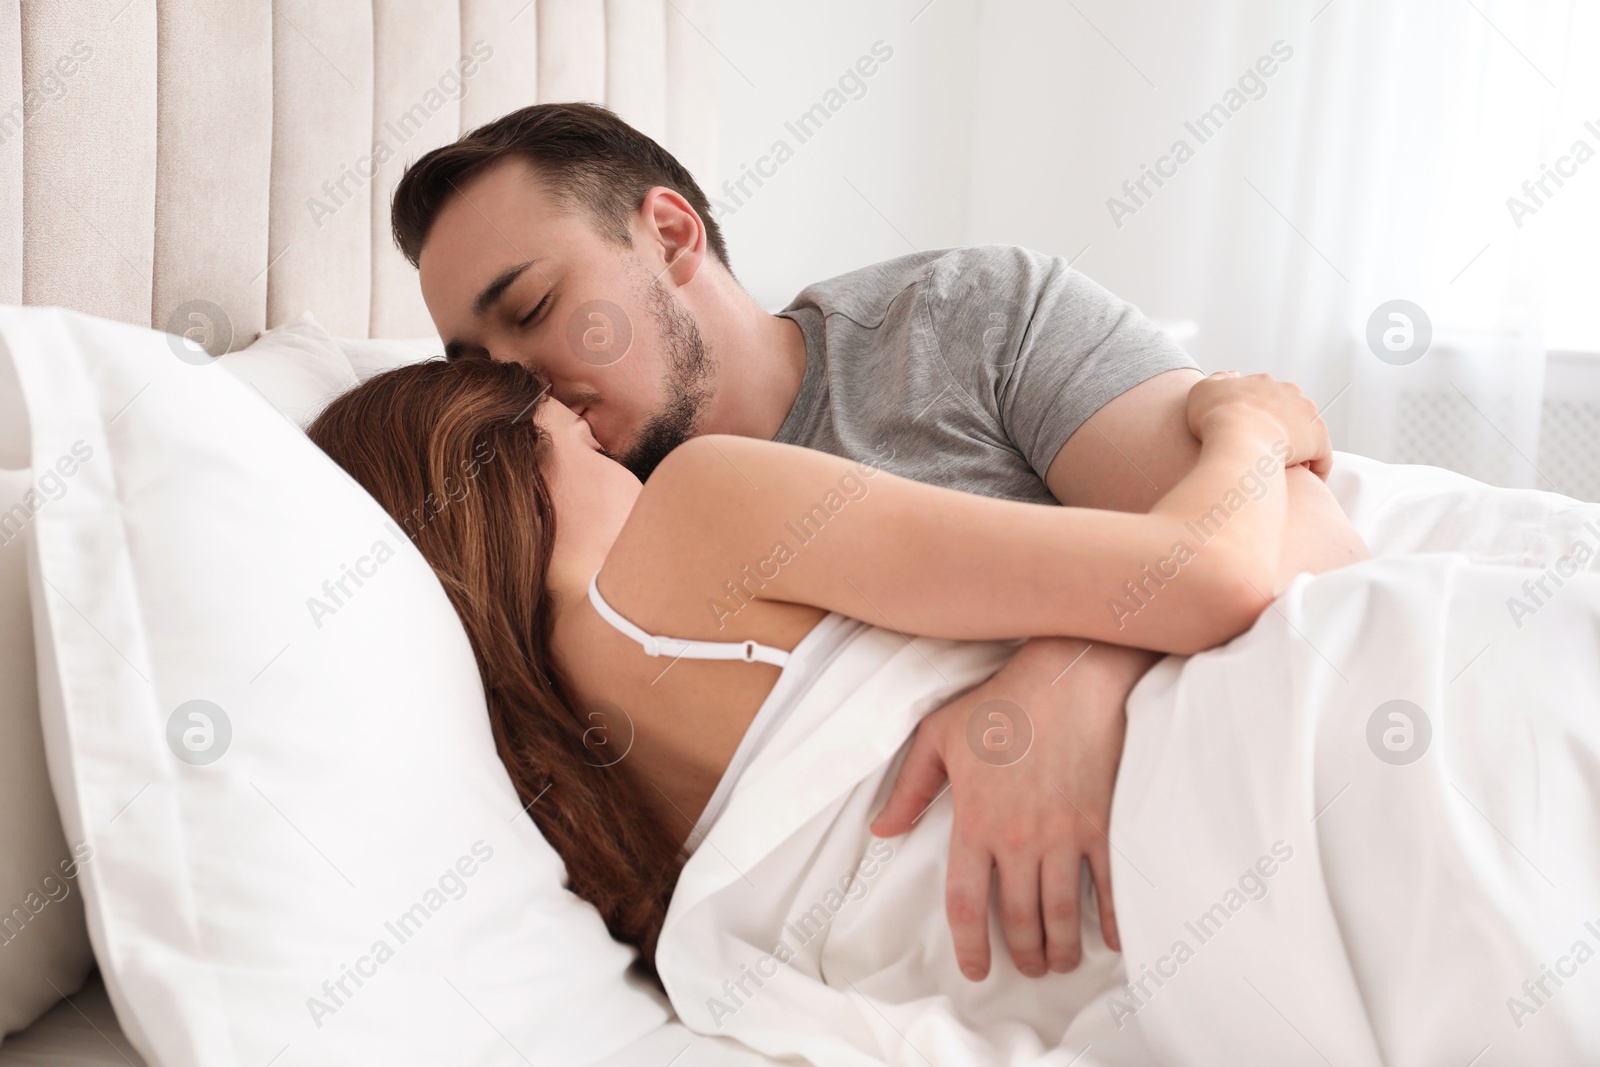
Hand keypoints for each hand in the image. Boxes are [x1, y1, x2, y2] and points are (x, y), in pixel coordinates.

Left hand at [871, 638, 1145, 979]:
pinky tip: (1110, 940)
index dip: (971, 946)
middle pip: (1019, 919)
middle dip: (1025, 955)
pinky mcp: (1102, 825)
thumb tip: (883, 829)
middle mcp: (1018, 839)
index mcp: (974, 822)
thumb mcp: (939, 737)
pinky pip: (1109, 887)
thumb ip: (910, 788)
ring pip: (1063, 914)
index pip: (965, 903)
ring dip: (1062, 947)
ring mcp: (1064, 835)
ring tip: (1062, 961)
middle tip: (1030, 970)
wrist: (1069, 676)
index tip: (977, 969)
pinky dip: (1112, 922)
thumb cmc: (1002, 703)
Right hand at [1185, 371, 1330, 478]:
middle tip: (1263, 449)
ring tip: (1283, 468)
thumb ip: (1218, 380)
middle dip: (1279, 426)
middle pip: (1288, 410)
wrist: (1238, 437)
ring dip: (1298, 446)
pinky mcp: (1318, 438)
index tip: (1247, 431)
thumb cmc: (1217, 417)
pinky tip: (1304, 479)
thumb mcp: (1203, 390)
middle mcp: (1289, 392)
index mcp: (1263, 383)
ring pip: (1306, 431)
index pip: (1265, 396)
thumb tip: (1232, 376)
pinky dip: (1316, 467)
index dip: (1256, 414)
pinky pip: (1321, 455)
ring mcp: (1307, 414)